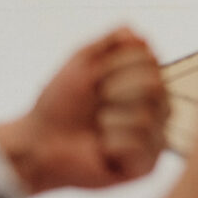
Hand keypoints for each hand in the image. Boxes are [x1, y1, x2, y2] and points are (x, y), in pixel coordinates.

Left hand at [0, 29, 167, 192]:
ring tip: (98, 128)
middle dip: (116, 90)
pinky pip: (141, 145)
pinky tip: (103, 148)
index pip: (152, 59)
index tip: (97, 77)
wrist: (40, 144)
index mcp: (145, 80)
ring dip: (110, 120)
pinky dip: (113, 144)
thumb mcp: (82, 62)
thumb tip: (140, 35)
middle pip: (156, 86)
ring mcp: (156, 134)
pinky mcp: (149, 163)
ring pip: (148, 116)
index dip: (118, 65)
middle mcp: (157, 106)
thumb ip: (112, 42)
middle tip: (97, 101)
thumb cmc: (60, 105)